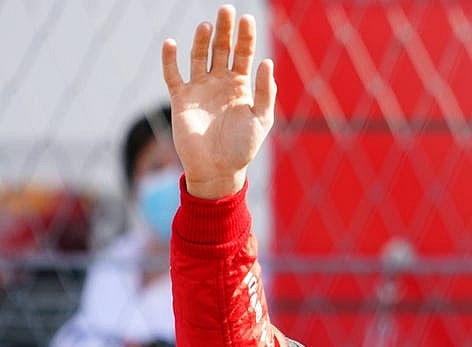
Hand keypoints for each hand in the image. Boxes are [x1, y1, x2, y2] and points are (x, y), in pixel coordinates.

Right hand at [161, 4, 275, 199]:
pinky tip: (172, 44)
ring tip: (206, 25)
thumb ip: (265, 92)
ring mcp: (200, 89)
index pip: (244, 54)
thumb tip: (266, 62)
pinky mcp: (181, 99)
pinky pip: (173, 75)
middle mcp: (220, 83)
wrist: (218, 170)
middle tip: (226, 10)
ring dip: (201, 40)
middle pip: (222, 49)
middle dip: (224, 30)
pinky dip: (170, 59)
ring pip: (199, 56)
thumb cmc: (243, 148)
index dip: (245, 37)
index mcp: (242, 86)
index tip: (246, 19)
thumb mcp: (261, 120)